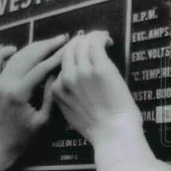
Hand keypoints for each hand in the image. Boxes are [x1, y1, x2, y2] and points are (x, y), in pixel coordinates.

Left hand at [0, 34, 68, 166]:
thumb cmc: (22, 137)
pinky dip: (2, 54)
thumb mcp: (43, 120)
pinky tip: (13, 48)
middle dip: (47, 46)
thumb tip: (56, 74)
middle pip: (28, 58)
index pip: (41, 68)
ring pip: (14, 58)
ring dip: (31, 48)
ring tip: (48, 42)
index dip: (56, 57)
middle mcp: (6, 84)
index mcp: (19, 93)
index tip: (69, 49)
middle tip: (62, 39)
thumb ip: (49, 95)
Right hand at [51, 31, 142, 149]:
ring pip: (81, 44)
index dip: (71, 54)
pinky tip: (107, 39)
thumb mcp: (72, 114)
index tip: (82, 52)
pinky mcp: (100, 68)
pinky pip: (96, 44)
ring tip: (103, 39)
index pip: (60, 64)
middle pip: (68, 50)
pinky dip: (101, 37)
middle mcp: (66, 78)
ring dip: (92, 37)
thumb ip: (69, 98)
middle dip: (80, 41)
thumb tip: (78, 87)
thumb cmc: (98, 129)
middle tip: (93, 41)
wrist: (113, 134)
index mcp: (57, 90)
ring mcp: (82, 72)